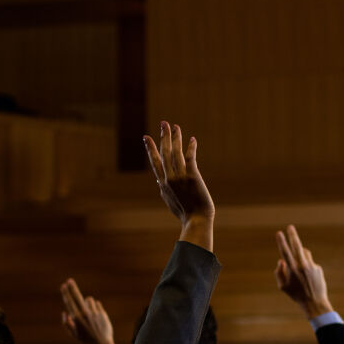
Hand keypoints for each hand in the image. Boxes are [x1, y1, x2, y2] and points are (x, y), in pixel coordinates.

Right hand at [60, 278, 122, 343]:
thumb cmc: (85, 340)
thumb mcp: (73, 334)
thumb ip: (67, 323)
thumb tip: (64, 313)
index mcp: (77, 318)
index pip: (70, 302)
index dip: (66, 293)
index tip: (63, 285)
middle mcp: (85, 313)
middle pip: (77, 297)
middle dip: (72, 288)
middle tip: (69, 280)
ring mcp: (94, 312)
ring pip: (89, 300)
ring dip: (88, 303)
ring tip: (89, 314)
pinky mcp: (102, 312)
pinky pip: (97, 304)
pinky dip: (95, 307)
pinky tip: (95, 317)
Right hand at [144, 121, 214, 250]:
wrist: (196, 220)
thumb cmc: (185, 213)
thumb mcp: (170, 201)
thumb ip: (164, 189)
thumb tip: (159, 181)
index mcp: (163, 184)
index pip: (155, 162)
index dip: (150, 149)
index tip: (146, 137)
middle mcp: (169, 178)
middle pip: (164, 153)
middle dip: (163, 137)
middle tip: (163, 123)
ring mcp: (180, 177)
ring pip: (175, 153)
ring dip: (175, 138)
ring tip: (175, 126)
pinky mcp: (192, 177)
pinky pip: (190, 158)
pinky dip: (190, 147)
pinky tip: (192, 139)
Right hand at [275, 225, 333, 319]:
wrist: (314, 302)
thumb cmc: (296, 295)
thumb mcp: (283, 286)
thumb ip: (279, 273)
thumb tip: (281, 261)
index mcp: (292, 269)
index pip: (285, 252)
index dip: (282, 241)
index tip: (279, 233)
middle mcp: (302, 266)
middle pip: (297, 246)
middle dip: (293, 235)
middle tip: (290, 227)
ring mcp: (311, 266)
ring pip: (305, 254)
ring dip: (300, 255)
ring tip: (299, 268)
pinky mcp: (318, 268)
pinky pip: (310, 263)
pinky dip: (307, 266)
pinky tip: (308, 278)